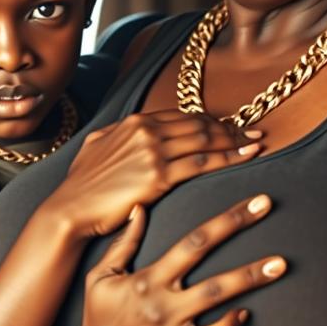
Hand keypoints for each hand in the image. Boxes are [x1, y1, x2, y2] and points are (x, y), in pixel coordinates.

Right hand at [41, 110, 262, 239]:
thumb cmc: (83, 186)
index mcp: (134, 122)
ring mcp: (152, 151)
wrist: (71, 209)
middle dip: (230, 128)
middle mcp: (146, 130)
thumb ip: (118, 133)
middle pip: (199, 124)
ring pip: (205, 139)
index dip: (211, 120)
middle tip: (253, 132)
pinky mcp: (158, 175)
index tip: (231, 126)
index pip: (183, 116)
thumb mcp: (97, 146)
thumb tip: (131, 128)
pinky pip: (202, 162)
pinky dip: (228, 157)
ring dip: (235, 140)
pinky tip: (245, 157)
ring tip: (256, 143)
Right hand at [67, 194, 284, 325]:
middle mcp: (161, 298)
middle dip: (239, 231)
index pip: (192, 240)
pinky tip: (246, 312)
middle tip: (269, 209)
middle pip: (208, 259)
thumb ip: (124, 243)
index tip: (253, 202)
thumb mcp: (101, 275)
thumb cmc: (98, 317)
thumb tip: (141, 208)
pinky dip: (231, 325)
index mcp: (147, 276)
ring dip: (250, 278)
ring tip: (280, 265)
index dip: (225, 219)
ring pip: (217, 297)